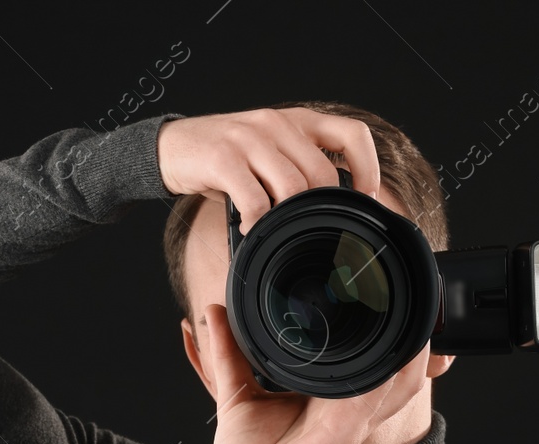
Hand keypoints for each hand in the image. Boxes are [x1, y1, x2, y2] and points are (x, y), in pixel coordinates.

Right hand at [156, 107, 381, 230]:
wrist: (171, 146)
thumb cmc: (224, 157)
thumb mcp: (268, 151)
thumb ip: (297, 166)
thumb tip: (330, 207)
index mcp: (296, 120)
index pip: (352, 134)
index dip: (367, 168)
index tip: (365, 197)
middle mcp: (277, 123)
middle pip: (322, 173)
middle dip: (318, 209)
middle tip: (304, 227)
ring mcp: (250, 139)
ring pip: (292, 187)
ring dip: (286, 219)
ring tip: (271, 229)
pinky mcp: (224, 158)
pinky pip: (255, 199)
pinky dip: (256, 223)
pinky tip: (248, 228)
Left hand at [196, 303, 430, 443]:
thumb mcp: (237, 394)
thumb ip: (229, 354)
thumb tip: (213, 312)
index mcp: (329, 396)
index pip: (366, 357)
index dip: (379, 327)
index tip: (376, 287)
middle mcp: (348, 405)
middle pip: (397, 365)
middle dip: (413, 333)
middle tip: (409, 290)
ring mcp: (351, 419)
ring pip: (400, 379)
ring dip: (411, 347)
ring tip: (416, 311)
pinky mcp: (344, 432)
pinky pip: (376, 397)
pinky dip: (390, 374)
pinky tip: (403, 350)